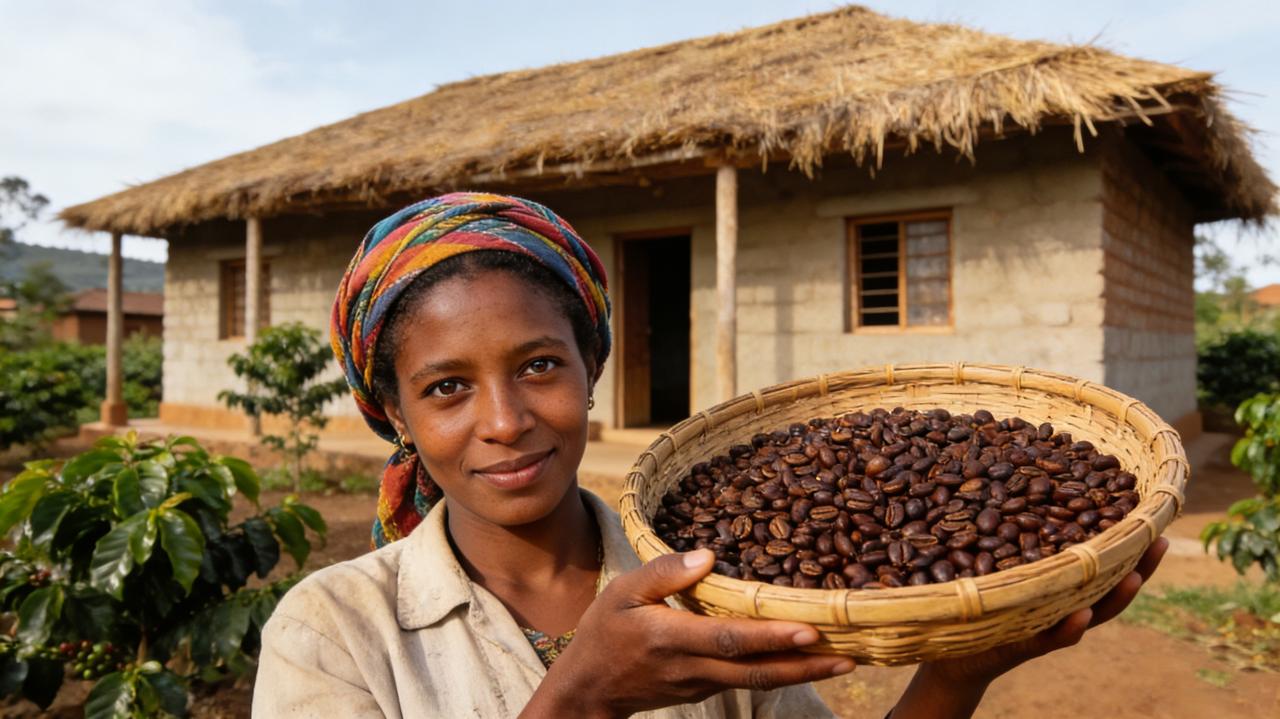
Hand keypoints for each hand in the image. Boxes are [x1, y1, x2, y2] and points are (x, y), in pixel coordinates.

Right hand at [521, 548, 854, 718]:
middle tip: (850, 656)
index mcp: (672, 639)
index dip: (771, 637)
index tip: (810, 630)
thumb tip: (709, 555)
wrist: (587, 690)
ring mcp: (701, 685)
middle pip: (758, 672)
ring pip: (758, 681)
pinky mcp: (704, 690)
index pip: (730, 640)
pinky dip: (778, 673)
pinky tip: (803, 660)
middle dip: (806, 666)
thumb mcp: (621, 592)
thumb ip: (664, 573)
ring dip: (802, 673)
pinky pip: (747, 682)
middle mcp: (693, 668)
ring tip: (843, 660)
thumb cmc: (602, 632)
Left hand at [890, 537, 1168, 718]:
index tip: (1154, 515)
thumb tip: (1013, 463)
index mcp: (1062, 579)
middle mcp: (1063, 602)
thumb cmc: (978, 596)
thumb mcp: (996, 556)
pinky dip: (1067, 628)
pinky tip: (1080, 615)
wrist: (955, 652)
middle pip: (1108, 583)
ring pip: (1089, 610)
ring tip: (1132, 577)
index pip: (1103, 557)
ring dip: (1112, 595)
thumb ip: (1009, 526)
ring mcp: (1048, 625)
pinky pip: (1050, 637)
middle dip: (1136, 565)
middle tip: (1158, 541)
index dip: (1130, 540)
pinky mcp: (1024, 645)